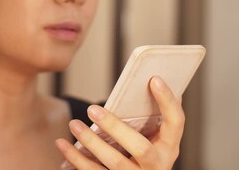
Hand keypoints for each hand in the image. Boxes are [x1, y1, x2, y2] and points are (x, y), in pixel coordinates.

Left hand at [56, 76, 184, 169]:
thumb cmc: (143, 151)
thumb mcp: (153, 137)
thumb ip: (151, 115)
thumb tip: (149, 80)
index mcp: (169, 147)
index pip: (176, 122)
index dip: (168, 100)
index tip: (154, 78)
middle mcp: (157, 165)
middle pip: (140, 147)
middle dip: (115, 127)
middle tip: (92, 108)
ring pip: (114, 163)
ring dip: (91, 143)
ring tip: (74, 124)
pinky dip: (76, 160)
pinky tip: (62, 144)